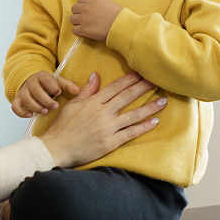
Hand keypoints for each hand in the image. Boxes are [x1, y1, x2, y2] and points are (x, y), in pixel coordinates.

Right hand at [12, 71, 80, 117]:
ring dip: (36, 106)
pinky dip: (22, 112)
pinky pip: (15, 107)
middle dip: (46, 100)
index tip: (58, 92)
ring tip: (45, 111)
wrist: (32, 83)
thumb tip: (77, 91)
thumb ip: (68, 85)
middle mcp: (30, 83)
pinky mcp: (18, 100)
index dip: (52, 86)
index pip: (46, 80)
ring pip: (26, 99)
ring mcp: (23, 92)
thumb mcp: (58, 82)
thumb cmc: (48, 84)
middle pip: (36, 91)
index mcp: (41, 76)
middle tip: (55, 106)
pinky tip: (31, 115)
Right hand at [37, 72, 166, 166]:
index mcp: (94, 102)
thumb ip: (87, 90)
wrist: (56, 148)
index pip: (116, 87)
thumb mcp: (73, 105)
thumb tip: (96, 75)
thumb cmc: (63, 127)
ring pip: (133, 115)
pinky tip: (155, 121)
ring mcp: (108, 128)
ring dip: (150, 107)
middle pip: (127, 97)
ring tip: (164, 101)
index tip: (142, 72)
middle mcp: (103, 113)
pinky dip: (143, 127)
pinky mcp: (110, 142)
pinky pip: (130, 133)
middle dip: (144, 87)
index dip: (130, 78)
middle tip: (158, 79)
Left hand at [70, 0, 121, 41]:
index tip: (85, 10)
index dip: (82, 5)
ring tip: (85, 26)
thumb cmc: (118, 15)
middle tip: (84, 18)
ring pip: (72, 19)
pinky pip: (74, 30)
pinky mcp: (83, 29)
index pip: (80, 0)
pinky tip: (84, 32)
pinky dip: (78, 32)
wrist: (120, 25)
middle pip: (74, 9)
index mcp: (92, 0)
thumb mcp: (107, 3)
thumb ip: (98, 3)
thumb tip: (94, 6)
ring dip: (77, 22)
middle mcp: (86, 8)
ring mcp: (83, 19)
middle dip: (78, 13)